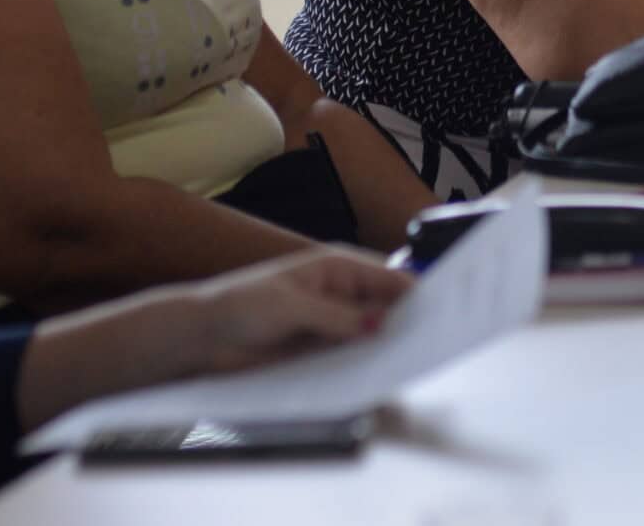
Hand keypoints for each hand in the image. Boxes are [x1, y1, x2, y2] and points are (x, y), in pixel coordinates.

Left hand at [180, 248, 411, 373]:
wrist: (204, 336)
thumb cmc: (242, 306)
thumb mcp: (291, 308)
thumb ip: (336, 318)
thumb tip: (380, 326)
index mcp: (337, 268)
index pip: (388, 278)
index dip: (414, 293)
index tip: (438, 314)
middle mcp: (342, 293)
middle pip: (386, 307)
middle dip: (405, 323)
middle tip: (428, 345)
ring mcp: (333, 323)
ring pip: (372, 334)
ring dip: (386, 347)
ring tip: (408, 364)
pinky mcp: (323, 349)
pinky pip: (353, 355)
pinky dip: (366, 363)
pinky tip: (378, 376)